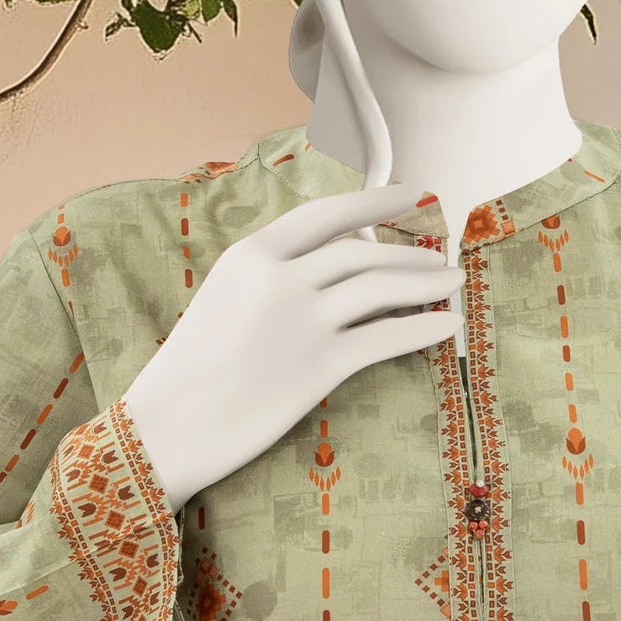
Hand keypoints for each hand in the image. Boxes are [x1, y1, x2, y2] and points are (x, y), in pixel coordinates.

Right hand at [123, 180, 463, 511]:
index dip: (374, 201)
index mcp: (251, 255)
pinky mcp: (321, 366)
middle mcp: (280, 278)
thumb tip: (318, 271)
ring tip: (453, 282)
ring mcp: (303, 321)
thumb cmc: (187, 371)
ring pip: (380, 288)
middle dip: (409, 252)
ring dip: (425, 283)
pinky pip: (386, 338)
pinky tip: (448, 325)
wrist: (167, 426)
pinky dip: (424, 328)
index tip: (410, 194)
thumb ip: (267, 279)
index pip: (326, 215)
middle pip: (361, 252)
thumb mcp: (221, 300)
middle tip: (439, 254)